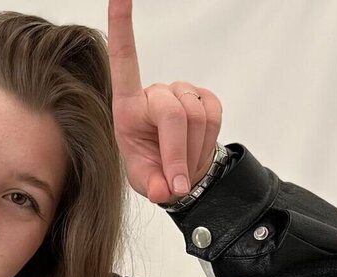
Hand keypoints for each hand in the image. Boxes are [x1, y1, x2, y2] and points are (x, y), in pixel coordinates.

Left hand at [107, 0, 222, 203]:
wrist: (176, 174)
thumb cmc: (151, 171)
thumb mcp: (144, 181)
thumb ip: (152, 185)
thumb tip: (165, 189)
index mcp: (127, 106)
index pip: (123, 61)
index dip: (122, 27)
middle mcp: (153, 92)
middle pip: (173, 113)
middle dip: (178, 152)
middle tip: (178, 182)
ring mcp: (180, 92)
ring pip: (196, 117)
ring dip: (193, 152)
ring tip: (183, 167)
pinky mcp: (204, 97)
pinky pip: (214, 115)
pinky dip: (207, 142)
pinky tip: (195, 150)